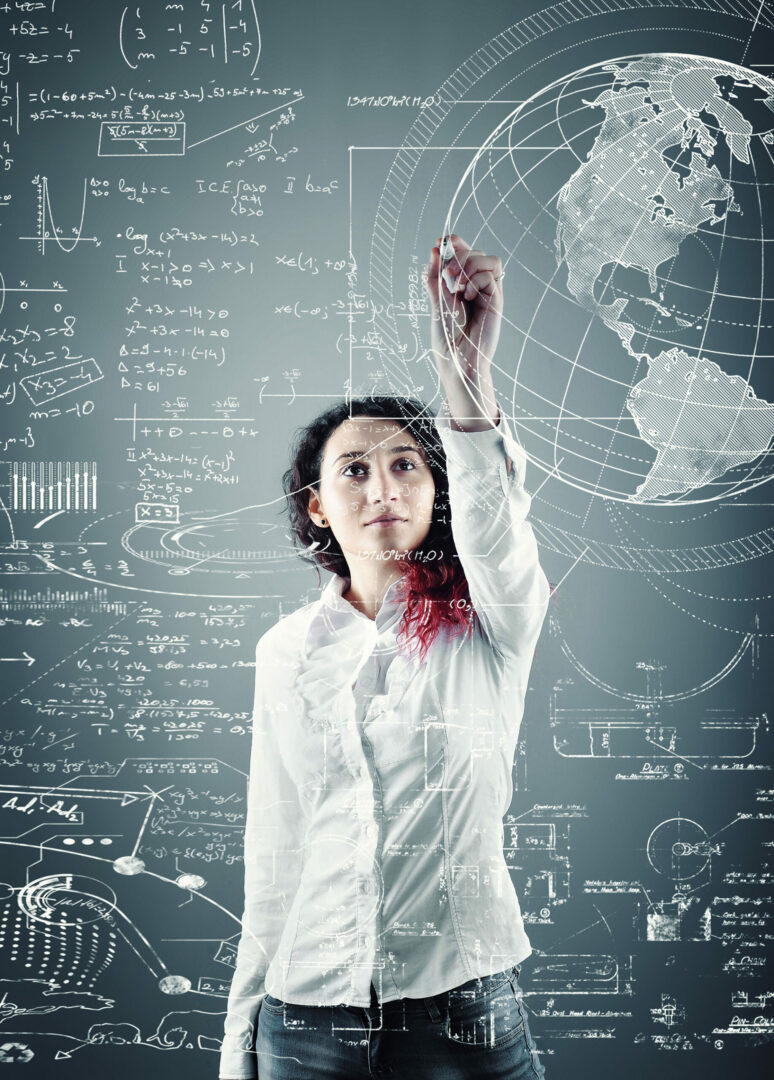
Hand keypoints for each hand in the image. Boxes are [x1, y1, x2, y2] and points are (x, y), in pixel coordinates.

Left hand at [422, 234, 503, 389]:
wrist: (456, 361)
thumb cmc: (447, 338)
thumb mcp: (436, 302)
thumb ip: (436, 277)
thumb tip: (435, 250)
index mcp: (460, 285)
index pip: (463, 253)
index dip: (454, 243)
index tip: (440, 242)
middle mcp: (476, 287)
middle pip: (476, 251)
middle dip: (459, 255)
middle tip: (448, 276)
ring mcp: (487, 293)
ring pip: (489, 259)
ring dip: (470, 264)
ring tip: (457, 285)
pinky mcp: (496, 301)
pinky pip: (492, 275)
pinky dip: (476, 279)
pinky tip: (467, 296)